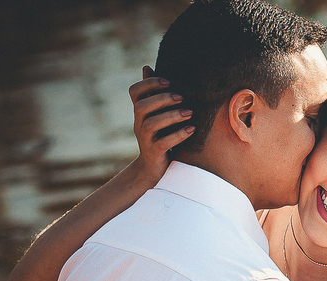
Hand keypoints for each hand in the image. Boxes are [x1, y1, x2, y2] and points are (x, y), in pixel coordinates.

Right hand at [127, 66, 193, 183]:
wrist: (154, 167)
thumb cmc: (159, 135)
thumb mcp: (155, 114)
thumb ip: (152, 94)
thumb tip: (147, 67)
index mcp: (140, 112)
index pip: (134, 91)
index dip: (148, 83)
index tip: (168, 81)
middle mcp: (139, 124)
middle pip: (142, 106)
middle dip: (162, 99)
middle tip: (182, 97)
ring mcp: (145, 139)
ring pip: (152, 124)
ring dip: (171, 116)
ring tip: (189, 113)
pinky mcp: (154, 153)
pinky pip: (163, 143)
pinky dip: (178, 135)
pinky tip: (192, 130)